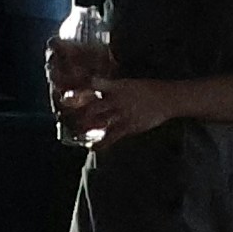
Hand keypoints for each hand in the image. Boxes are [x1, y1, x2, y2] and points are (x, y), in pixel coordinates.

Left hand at [70, 75, 190, 144]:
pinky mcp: (128, 126)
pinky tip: (92, 147)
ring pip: (98, 121)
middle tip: (67, 119)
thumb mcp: (129, 84)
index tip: (65, 95)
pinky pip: (111, 136)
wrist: (167, 98)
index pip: (93, 85)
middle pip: (91, 106)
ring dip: (85, 128)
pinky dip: (101, 143)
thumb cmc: (148, 90)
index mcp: (116, 86)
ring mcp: (122, 113)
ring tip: (75, 133)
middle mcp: (116, 99)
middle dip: (78, 114)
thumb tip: (99, 87)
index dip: (80, 90)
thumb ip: (113, 87)